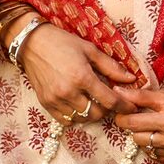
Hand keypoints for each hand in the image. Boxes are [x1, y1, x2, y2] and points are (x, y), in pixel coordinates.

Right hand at [19, 25, 135, 126]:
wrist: (32, 43)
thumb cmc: (62, 43)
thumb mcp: (89, 49)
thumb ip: (110, 66)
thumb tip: (130, 78)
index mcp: (82, 77)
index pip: (109, 100)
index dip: (124, 106)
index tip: (132, 107)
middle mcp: (68, 92)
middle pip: (96, 114)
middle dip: (106, 109)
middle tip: (107, 99)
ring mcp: (55, 100)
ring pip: (81, 118)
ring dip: (90, 113)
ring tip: (92, 100)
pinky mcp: (45, 103)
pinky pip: (65, 120)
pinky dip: (75, 116)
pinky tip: (77, 104)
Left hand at [110, 85, 163, 154]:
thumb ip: (140, 96)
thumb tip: (115, 90)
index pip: (132, 122)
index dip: (122, 116)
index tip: (122, 111)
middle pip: (135, 136)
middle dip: (132, 127)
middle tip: (135, 118)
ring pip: (144, 147)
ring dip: (143, 137)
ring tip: (152, 127)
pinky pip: (154, 155)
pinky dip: (153, 146)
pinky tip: (161, 137)